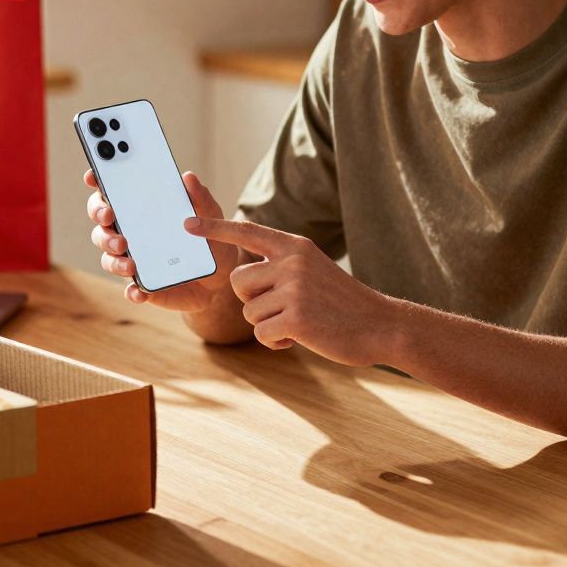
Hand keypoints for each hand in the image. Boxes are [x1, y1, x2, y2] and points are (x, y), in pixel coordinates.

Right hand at [83, 169, 237, 311]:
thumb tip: (188, 177)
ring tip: (130, 264)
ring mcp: (133, 260)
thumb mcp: (210, 216)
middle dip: (100, 217)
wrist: (221, 276)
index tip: (93, 176)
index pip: (112, 192)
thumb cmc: (210, 239)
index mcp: (141, 210)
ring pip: (108, 257)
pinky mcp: (143, 285)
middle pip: (101, 223)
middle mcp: (130, 234)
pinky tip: (140, 292)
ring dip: (114, 258)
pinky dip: (132, 291)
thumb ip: (200, 198)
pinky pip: (130, 289)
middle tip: (110, 217)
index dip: (98, 181)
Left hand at [185, 216, 396, 365]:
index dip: (214, 228)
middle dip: (252, 300)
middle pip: (238, 281)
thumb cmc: (342, 302)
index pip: (246, 232)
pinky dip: (276, 342)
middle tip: (282, 308)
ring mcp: (294, 289)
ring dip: (268, 324)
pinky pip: (261, 334)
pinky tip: (299, 338)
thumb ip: (282, 264)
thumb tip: (243, 272)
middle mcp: (292, 262)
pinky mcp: (295, 318)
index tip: (186, 223)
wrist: (380, 325)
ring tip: (299, 322)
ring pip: (249, 311)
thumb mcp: (314, 269)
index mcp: (295, 246)